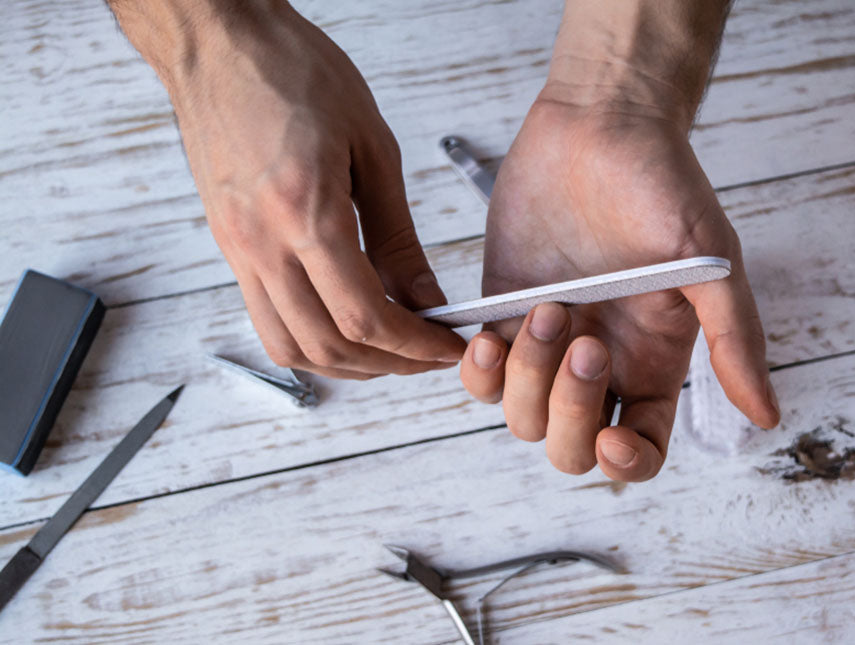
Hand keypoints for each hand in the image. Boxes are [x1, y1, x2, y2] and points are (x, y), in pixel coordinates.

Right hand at [113, 0, 464, 377]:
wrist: (220, 42)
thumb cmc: (295, 72)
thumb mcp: (372, 148)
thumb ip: (398, 237)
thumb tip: (425, 297)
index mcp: (305, 212)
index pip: (365, 316)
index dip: (414, 346)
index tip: (445, 346)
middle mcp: (262, 243)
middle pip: (329, 344)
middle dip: (389, 363)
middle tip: (426, 353)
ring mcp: (237, 249)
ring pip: (291, 347)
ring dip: (347, 363)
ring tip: (390, 349)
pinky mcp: (228, 246)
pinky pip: (265, 321)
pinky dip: (310, 342)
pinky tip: (344, 326)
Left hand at [460, 100, 779, 480]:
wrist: (600, 126)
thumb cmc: (664, 187)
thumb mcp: (711, 264)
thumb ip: (735, 340)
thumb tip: (768, 414)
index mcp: (652, 362)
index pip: (641, 447)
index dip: (625, 463)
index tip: (611, 435)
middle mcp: (600, 363)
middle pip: (571, 447)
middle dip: (569, 412)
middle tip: (584, 344)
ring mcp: (547, 343)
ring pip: (522, 416)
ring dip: (527, 379)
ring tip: (547, 308)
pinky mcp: (502, 312)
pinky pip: (480, 375)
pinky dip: (478, 371)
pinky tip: (490, 335)